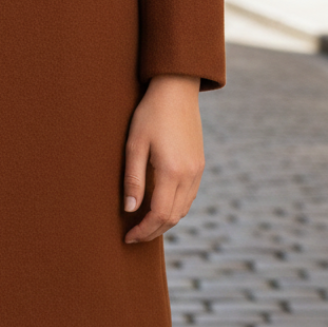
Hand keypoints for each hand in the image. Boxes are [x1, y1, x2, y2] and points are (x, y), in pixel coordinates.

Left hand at [122, 74, 203, 243]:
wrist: (176, 90)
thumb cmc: (150, 114)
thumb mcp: (134, 144)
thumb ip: (133, 179)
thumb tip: (129, 210)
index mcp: (172, 171)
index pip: (159, 215)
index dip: (143, 230)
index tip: (128, 236)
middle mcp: (189, 175)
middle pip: (173, 217)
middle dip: (153, 231)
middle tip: (133, 236)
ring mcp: (197, 171)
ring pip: (183, 209)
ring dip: (164, 222)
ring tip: (144, 224)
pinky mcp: (199, 165)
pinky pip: (189, 197)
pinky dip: (175, 208)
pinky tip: (160, 206)